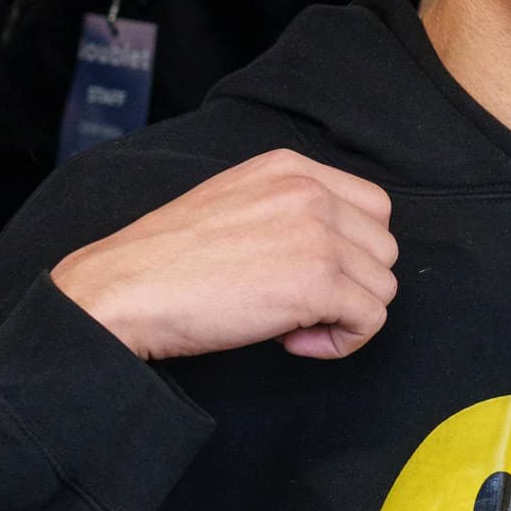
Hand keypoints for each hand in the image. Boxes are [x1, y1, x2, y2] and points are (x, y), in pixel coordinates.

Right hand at [51, 148, 398, 361]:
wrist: (126, 290)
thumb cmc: (167, 259)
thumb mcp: (236, 202)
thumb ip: (287, 209)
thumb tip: (330, 249)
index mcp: (290, 167)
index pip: (373, 206)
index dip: (352, 251)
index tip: (310, 277)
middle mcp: (311, 191)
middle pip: (383, 247)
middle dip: (352, 286)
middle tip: (301, 307)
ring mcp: (317, 234)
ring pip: (382, 286)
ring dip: (345, 316)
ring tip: (292, 327)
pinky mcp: (317, 282)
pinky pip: (370, 319)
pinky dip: (342, 342)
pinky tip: (295, 343)